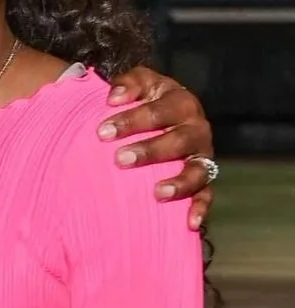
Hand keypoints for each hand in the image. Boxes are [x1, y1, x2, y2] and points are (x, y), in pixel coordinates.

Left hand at [99, 68, 215, 230]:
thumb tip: (113, 98)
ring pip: (198, 170)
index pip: (159, 110)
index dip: (132, 120)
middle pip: (179, 140)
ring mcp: (202, 156)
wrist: (160, 118)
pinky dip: (200, 209)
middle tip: (120, 159)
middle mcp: (197, 129)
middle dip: (150, 150)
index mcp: (180, 102)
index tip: (102, 132)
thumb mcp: (139, 84)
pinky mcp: (204, 180)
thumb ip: (127, 84)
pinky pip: (207, 195)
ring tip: (157, 192)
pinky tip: (190, 223)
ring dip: (179, 182)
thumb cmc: (143, 100)